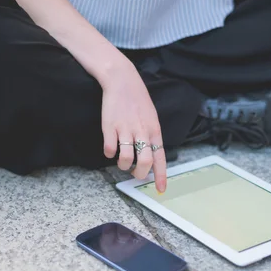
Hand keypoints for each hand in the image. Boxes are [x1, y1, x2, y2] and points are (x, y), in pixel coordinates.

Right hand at [101, 64, 166, 192]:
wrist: (122, 81)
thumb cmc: (137, 100)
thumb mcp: (151, 118)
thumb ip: (151, 137)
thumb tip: (151, 157)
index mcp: (154, 131)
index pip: (160, 158)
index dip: (161, 176)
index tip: (160, 190)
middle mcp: (142, 132)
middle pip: (144, 162)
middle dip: (139, 174)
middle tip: (134, 173)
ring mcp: (125, 129)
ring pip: (126, 159)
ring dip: (123, 165)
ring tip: (122, 161)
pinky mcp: (110, 127)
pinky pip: (109, 150)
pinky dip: (109, 153)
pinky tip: (110, 147)